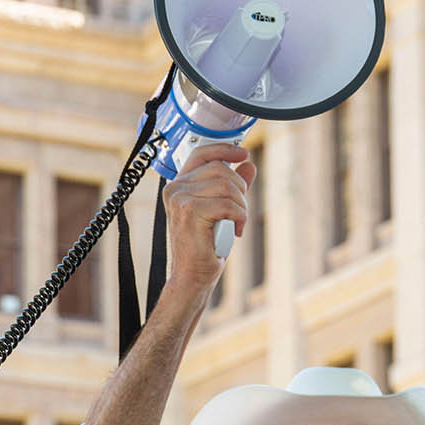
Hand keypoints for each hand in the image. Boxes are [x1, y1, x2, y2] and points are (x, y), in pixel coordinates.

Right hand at [162, 143, 253, 294]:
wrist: (192, 275)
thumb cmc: (204, 247)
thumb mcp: (222, 210)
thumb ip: (232, 187)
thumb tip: (248, 165)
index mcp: (179, 186)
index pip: (201, 154)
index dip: (224, 149)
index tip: (243, 153)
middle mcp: (175, 189)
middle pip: (220, 169)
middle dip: (240, 190)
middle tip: (239, 213)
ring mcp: (179, 199)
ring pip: (226, 186)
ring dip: (240, 206)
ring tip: (236, 224)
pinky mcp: (189, 211)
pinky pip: (228, 204)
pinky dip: (239, 217)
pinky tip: (234, 231)